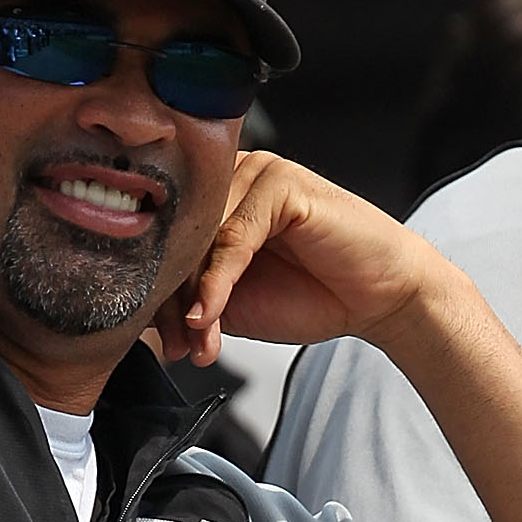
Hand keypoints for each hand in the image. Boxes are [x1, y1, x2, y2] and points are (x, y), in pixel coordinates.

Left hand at [152, 152, 445, 368]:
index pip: (167, 241)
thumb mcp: (235, 304)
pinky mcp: (281, 183)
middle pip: (177, 238)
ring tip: (197, 340)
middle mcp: (230, 179)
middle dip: (170, 299)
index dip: (157, 292)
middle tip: (176, 346)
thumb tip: (143, 318)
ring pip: (200, 237)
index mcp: (214, 199)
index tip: (158, 340)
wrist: (378, 298)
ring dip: (191, 297)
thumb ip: (193, 300)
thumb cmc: (314, 294)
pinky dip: (217, 281)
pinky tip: (210, 315)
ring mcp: (255, 175)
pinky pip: (233, 236)